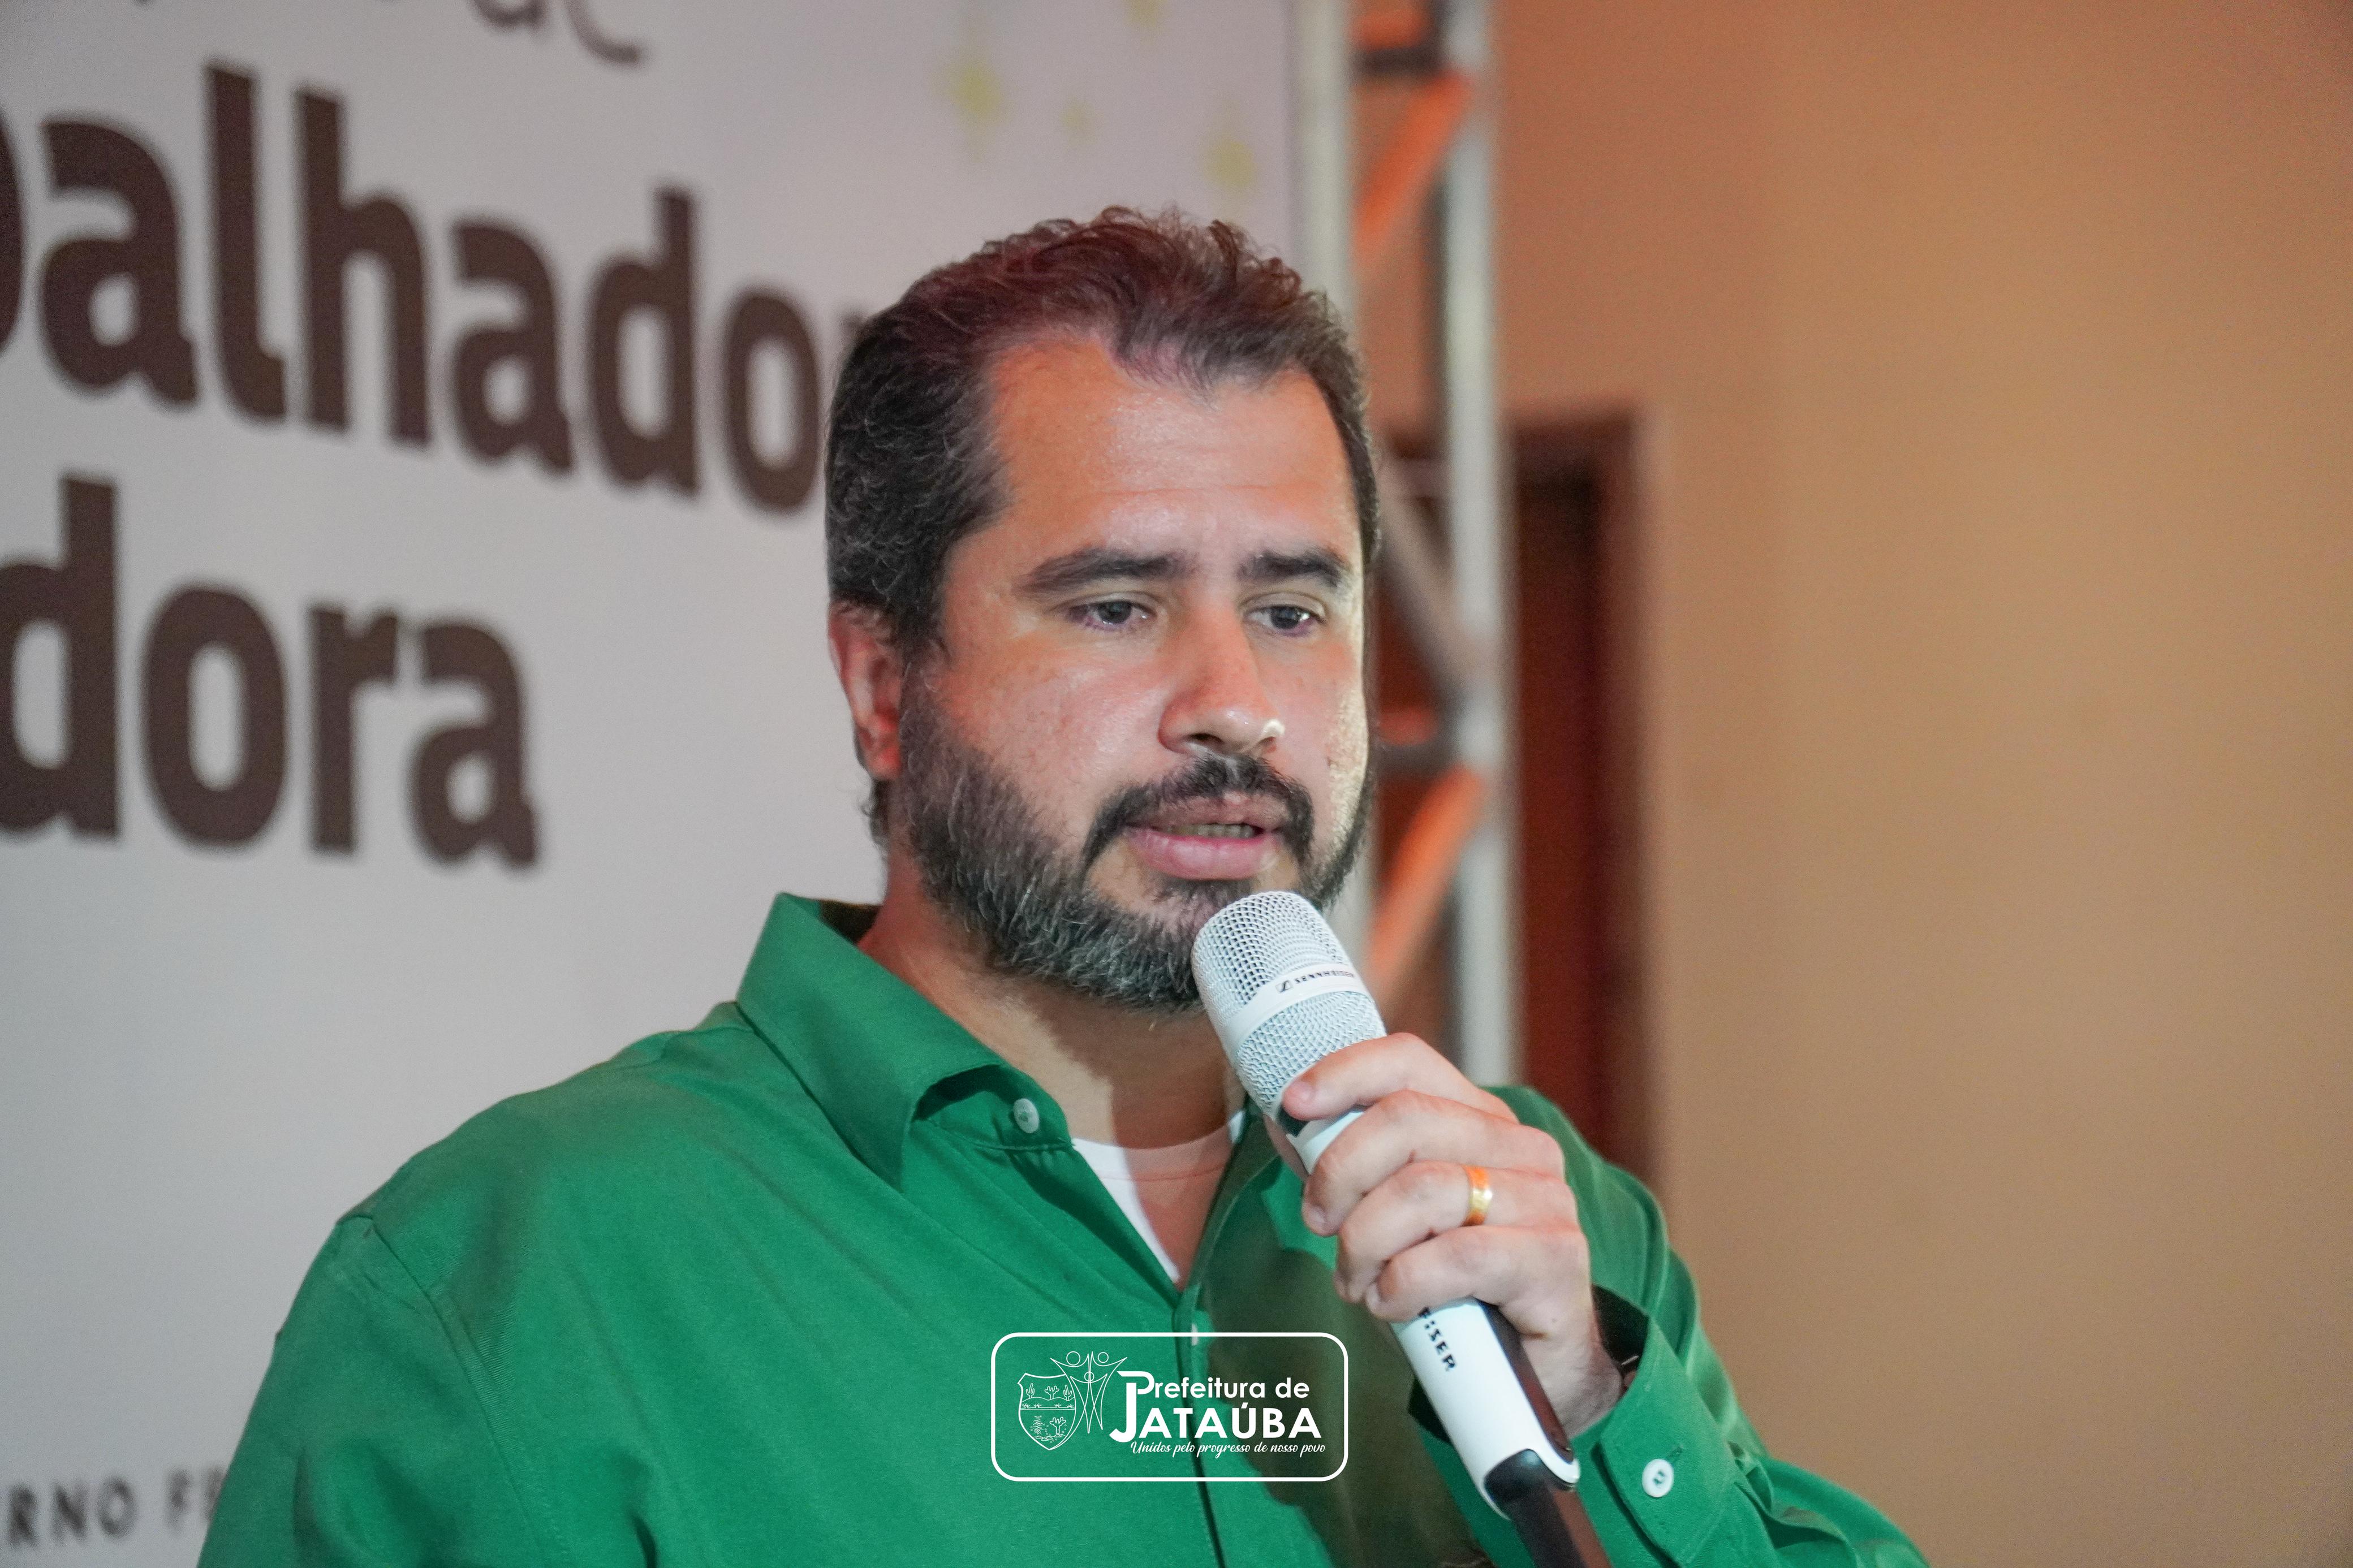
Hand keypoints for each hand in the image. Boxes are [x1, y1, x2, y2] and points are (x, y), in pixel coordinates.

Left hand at [1280, 1032, 1622, 1434]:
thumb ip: (1352, 1167)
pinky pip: (1458, 1256)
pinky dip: (1405, 1284)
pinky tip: (1392, 1304)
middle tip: (1320, 1223)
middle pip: (1407, 1120)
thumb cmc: (1449, 1286)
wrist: (1530, 1368)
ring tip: (1357, 1280)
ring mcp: (1545, 1200)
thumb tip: (1285, 1118)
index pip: (1409, 1061)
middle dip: (1341, 1173)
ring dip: (1367, 1242)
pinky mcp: (1555, 1258)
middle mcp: (1520, 1147)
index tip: (1293, 1105)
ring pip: (1425, 1189)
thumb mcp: (1394, 1216)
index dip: (1343, 1073)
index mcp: (1479, 1120)